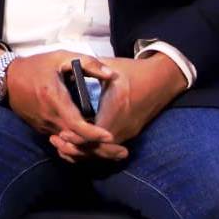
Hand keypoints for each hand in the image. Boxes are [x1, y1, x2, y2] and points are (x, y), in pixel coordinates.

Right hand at [5, 51, 127, 162]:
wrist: (7, 78)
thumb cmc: (37, 66)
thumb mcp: (62, 57)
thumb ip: (88, 63)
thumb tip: (112, 75)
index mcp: (54, 99)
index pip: (76, 124)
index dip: (93, 134)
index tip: (111, 137)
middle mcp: (49, 117)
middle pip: (76, 142)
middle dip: (100, 149)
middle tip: (123, 153)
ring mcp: (43, 126)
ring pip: (69, 144)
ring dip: (90, 150)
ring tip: (113, 152)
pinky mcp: (41, 129)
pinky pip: (61, 141)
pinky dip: (77, 146)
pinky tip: (93, 146)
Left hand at [53, 54, 187, 161]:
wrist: (162, 79)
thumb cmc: (133, 71)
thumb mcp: (110, 67)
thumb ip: (88, 70)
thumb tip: (65, 72)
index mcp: (116, 106)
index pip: (94, 132)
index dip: (76, 136)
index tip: (60, 131)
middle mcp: (123, 124)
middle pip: (96, 147)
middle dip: (75, 147)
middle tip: (55, 139)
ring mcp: (128, 132)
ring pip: (102, 151)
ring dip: (82, 149)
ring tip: (61, 143)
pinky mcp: (129, 134)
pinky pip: (108, 147)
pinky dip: (93, 148)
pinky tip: (77, 144)